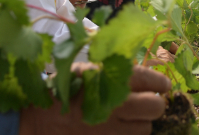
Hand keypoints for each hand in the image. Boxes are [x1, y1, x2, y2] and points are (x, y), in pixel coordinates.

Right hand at [19, 63, 169, 134]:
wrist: (38, 120)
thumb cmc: (64, 90)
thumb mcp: (89, 69)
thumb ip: (117, 70)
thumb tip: (145, 75)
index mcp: (113, 79)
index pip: (154, 81)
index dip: (160, 84)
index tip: (160, 86)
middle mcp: (117, 105)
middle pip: (156, 107)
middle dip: (155, 104)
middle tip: (147, 102)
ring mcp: (112, 131)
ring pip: (146, 129)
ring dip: (140, 124)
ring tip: (128, 119)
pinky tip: (118, 131)